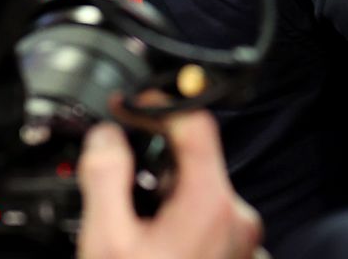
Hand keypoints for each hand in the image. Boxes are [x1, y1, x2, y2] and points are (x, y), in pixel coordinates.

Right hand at [77, 114, 261, 258]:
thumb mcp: (105, 237)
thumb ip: (106, 174)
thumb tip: (107, 136)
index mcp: (212, 202)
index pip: (195, 121)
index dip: (159, 103)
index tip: (130, 106)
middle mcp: (238, 218)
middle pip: (196, 160)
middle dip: (156, 161)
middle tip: (119, 177)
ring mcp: (242, 243)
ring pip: (200, 192)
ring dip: (166, 195)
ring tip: (133, 227)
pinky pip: (207, 221)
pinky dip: (179, 221)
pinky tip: (153, 245)